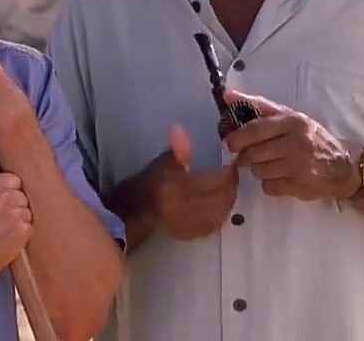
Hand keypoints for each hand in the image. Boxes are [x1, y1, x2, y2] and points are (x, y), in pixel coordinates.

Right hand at [0, 173, 32, 283]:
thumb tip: (12, 190)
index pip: (14, 180)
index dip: (11, 192)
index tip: (6, 203)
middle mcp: (3, 196)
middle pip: (22, 196)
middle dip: (16, 207)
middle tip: (3, 222)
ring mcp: (14, 212)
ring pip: (27, 212)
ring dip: (20, 221)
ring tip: (4, 233)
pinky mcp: (23, 229)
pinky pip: (30, 227)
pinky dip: (22, 235)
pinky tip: (8, 241)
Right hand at [140, 125, 239, 240]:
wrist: (132, 213)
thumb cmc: (147, 183)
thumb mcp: (162, 162)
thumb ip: (178, 149)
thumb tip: (181, 129)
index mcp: (176, 189)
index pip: (214, 180)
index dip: (227, 171)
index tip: (230, 161)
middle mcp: (185, 210)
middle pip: (223, 197)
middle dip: (231, 184)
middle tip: (230, 173)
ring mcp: (189, 225)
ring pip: (223, 211)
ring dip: (228, 197)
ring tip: (226, 186)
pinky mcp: (192, 235)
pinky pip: (216, 222)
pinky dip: (221, 210)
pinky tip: (219, 202)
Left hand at [223, 92, 358, 200]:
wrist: (342, 167)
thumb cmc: (311, 138)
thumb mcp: (291, 117)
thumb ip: (259, 106)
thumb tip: (228, 95)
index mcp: (293, 122)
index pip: (256, 129)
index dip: (237, 137)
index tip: (230, 143)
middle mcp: (297, 143)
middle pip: (253, 153)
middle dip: (247, 156)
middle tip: (251, 155)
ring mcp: (299, 167)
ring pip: (259, 171)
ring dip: (259, 170)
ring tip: (272, 164)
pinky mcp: (299, 187)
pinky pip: (268, 187)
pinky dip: (270, 184)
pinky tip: (281, 177)